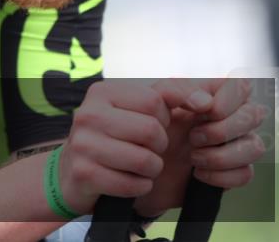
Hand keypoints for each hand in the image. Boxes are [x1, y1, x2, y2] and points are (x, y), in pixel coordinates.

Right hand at [58, 80, 174, 214]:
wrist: (72, 170)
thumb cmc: (115, 136)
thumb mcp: (136, 109)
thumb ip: (172, 95)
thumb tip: (206, 101)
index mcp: (102, 92)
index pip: (155, 100)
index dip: (163, 118)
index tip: (150, 125)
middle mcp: (88, 113)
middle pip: (152, 131)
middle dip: (159, 146)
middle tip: (145, 148)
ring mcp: (83, 144)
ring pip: (146, 160)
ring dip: (152, 169)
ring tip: (138, 166)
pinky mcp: (84, 174)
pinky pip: (134, 185)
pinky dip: (139, 187)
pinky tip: (127, 180)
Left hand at [133, 78, 267, 216]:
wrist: (146, 163)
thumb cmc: (153, 125)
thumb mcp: (155, 102)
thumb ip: (175, 90)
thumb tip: (206, 101)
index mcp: (216, 94)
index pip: (242, 85)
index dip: (227, 100)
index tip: (201, 111)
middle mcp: (234, 116)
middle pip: (255, 115)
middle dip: (221, 130)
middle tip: (192, 137)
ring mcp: (239, 144)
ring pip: (255, 147)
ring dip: (221, 155)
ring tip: (193, 157)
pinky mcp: (238, 171)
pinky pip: (246, 173)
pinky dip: (220, 176)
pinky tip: (198, 173)